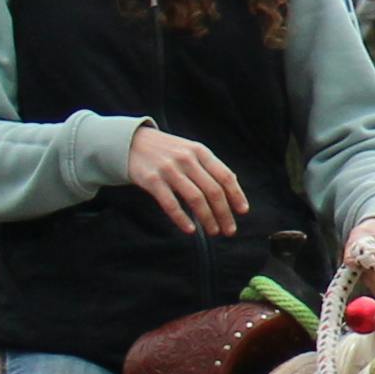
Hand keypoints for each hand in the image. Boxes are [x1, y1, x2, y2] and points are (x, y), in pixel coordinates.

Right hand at [123, 125, 252, 237]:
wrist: (132, 142)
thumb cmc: (167, 150)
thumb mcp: (190, 150)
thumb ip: (209, 165)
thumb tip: (234, 184)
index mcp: (200, 151)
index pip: (225, 176)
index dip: (236, 195)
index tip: (242, 211)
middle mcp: (187, 159)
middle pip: (213, 190)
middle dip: (224, 213)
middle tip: (230, 230)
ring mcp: (169, 169)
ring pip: (196, 198)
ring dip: (208, 218)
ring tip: (214, 231)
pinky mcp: (152, 180)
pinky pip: (171, 203)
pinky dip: (182, 219)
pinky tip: (190, 229)